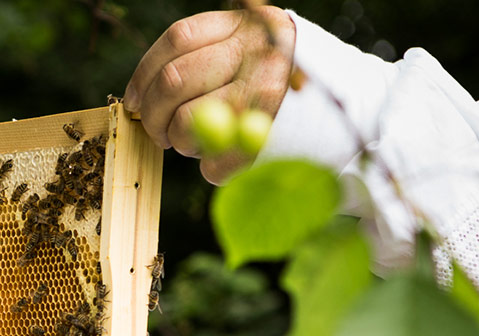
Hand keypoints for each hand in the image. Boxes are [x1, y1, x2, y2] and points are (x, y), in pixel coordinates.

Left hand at [124, 7, 295, 183]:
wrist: (346, 106)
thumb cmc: (275, 81)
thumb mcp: (246, 48)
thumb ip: (200, 57)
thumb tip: (139, 96)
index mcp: (244, 27)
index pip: (176, 39)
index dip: (144, 73)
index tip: (133, 99)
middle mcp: (255, 55)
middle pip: (173, 80)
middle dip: (152, 114)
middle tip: (157, 130)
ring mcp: (262, 97)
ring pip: (187, 123)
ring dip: (180, 140)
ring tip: (197, 141)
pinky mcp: (267, 139)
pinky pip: (212, 163)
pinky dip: (208, 166)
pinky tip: (224, 155)